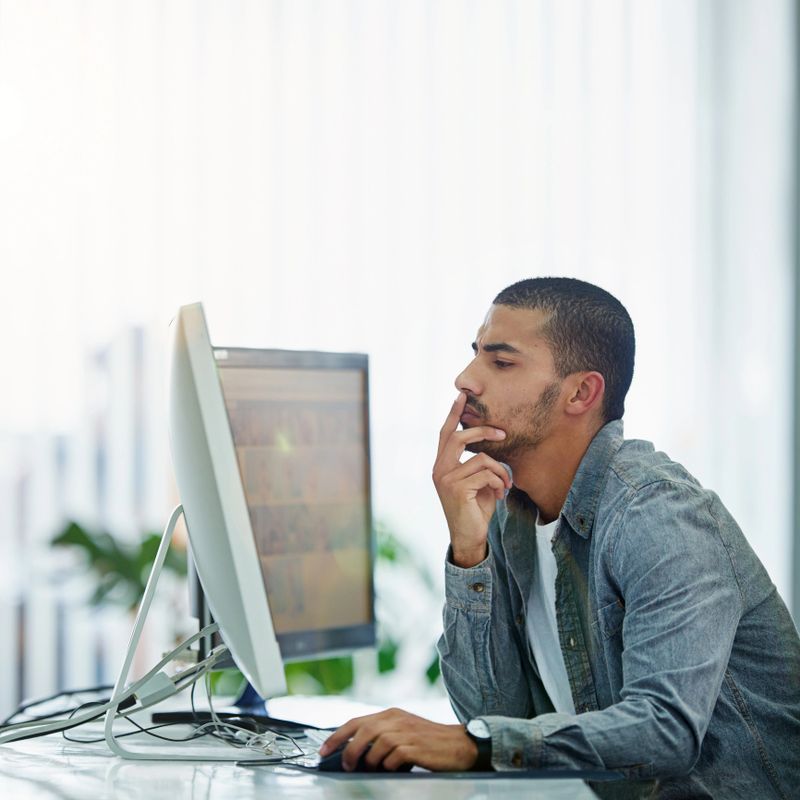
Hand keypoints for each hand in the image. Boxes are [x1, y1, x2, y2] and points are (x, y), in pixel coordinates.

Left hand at [318, 708, 477, 771]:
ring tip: (375, 769)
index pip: (356, 721)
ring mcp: (405, 732)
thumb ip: (383, 735)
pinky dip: (388, 766)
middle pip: (361, 731)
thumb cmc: (428, 741)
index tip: (324, 750)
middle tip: (346, 766)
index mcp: (391, 714)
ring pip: (374, 746)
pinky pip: (391, 758)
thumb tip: (356, 752)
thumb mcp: (404, 730)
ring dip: (370, 762)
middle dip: (348, 750)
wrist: (458, 744)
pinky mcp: (414, 747)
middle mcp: (396, 719)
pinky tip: (394, 768)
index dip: (337, 736)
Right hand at [433, 392, 510, 566]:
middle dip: (483, 432)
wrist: (470, 537)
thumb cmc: (475, 509)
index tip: (461, 396)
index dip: (453, 414)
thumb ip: (478, 464)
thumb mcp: (477, 482)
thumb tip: (490, 445)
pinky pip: (485, 473)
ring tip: (506, 484)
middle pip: (460, 437)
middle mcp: (439, 469)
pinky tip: (501, 494)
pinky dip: (499, 482)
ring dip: (500, 471)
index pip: (446, 434)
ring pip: (481, 458)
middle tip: (502, 433)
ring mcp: (446, 479)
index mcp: (442, 465)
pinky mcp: (456, 489)